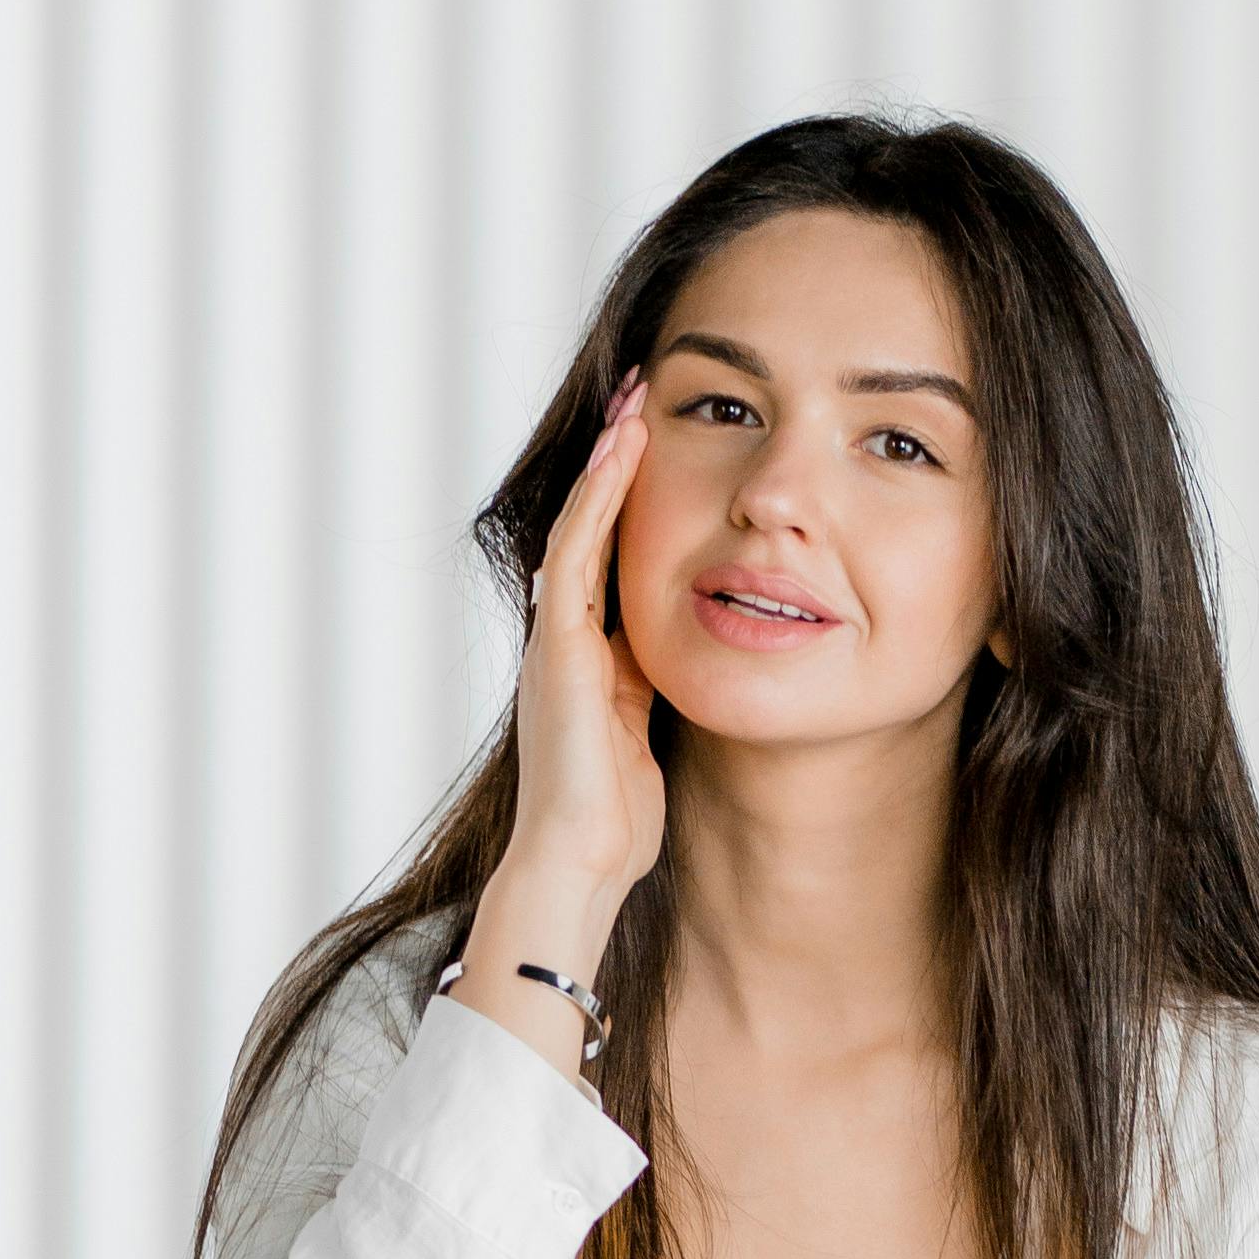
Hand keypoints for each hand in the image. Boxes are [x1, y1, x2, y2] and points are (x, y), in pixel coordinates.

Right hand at [470, 376, 663, 986]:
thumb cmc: (617, 825)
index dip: (634, 501)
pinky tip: (625, 450)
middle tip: (644, 395)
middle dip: (617, 461)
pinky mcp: (557, 646)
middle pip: (590, 527)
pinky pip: (578, 552)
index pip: (613, 558)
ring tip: (637, 400)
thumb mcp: (650, 739)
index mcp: (594, 659)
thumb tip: (702, 669)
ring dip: (609, 459)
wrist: (578, 863)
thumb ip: (661, 696)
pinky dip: (600, 498)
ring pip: (580, 524)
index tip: (662, 445)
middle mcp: (567, 638)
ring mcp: (556, 638)